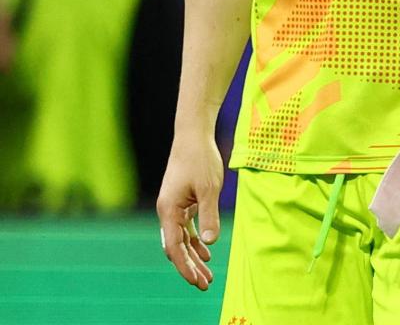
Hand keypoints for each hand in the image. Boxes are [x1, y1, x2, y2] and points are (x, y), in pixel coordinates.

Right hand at [156, 130, 224, 290]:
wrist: (193, 136)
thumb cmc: (200, 160)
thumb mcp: (209, 189)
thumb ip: (208, 216)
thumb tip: (210, 243)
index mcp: (168, 211)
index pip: (174, 247)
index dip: (185, 266)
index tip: (196, 281)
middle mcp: (167, 212)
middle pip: (177, 248)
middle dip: (190, 267)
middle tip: (205, 285)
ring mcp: (174, 208)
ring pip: (182, 240)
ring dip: (194, 257)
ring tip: (208, 275)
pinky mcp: (183, 203)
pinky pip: (187, 229)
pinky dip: (196, 241)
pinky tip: (207, 252)